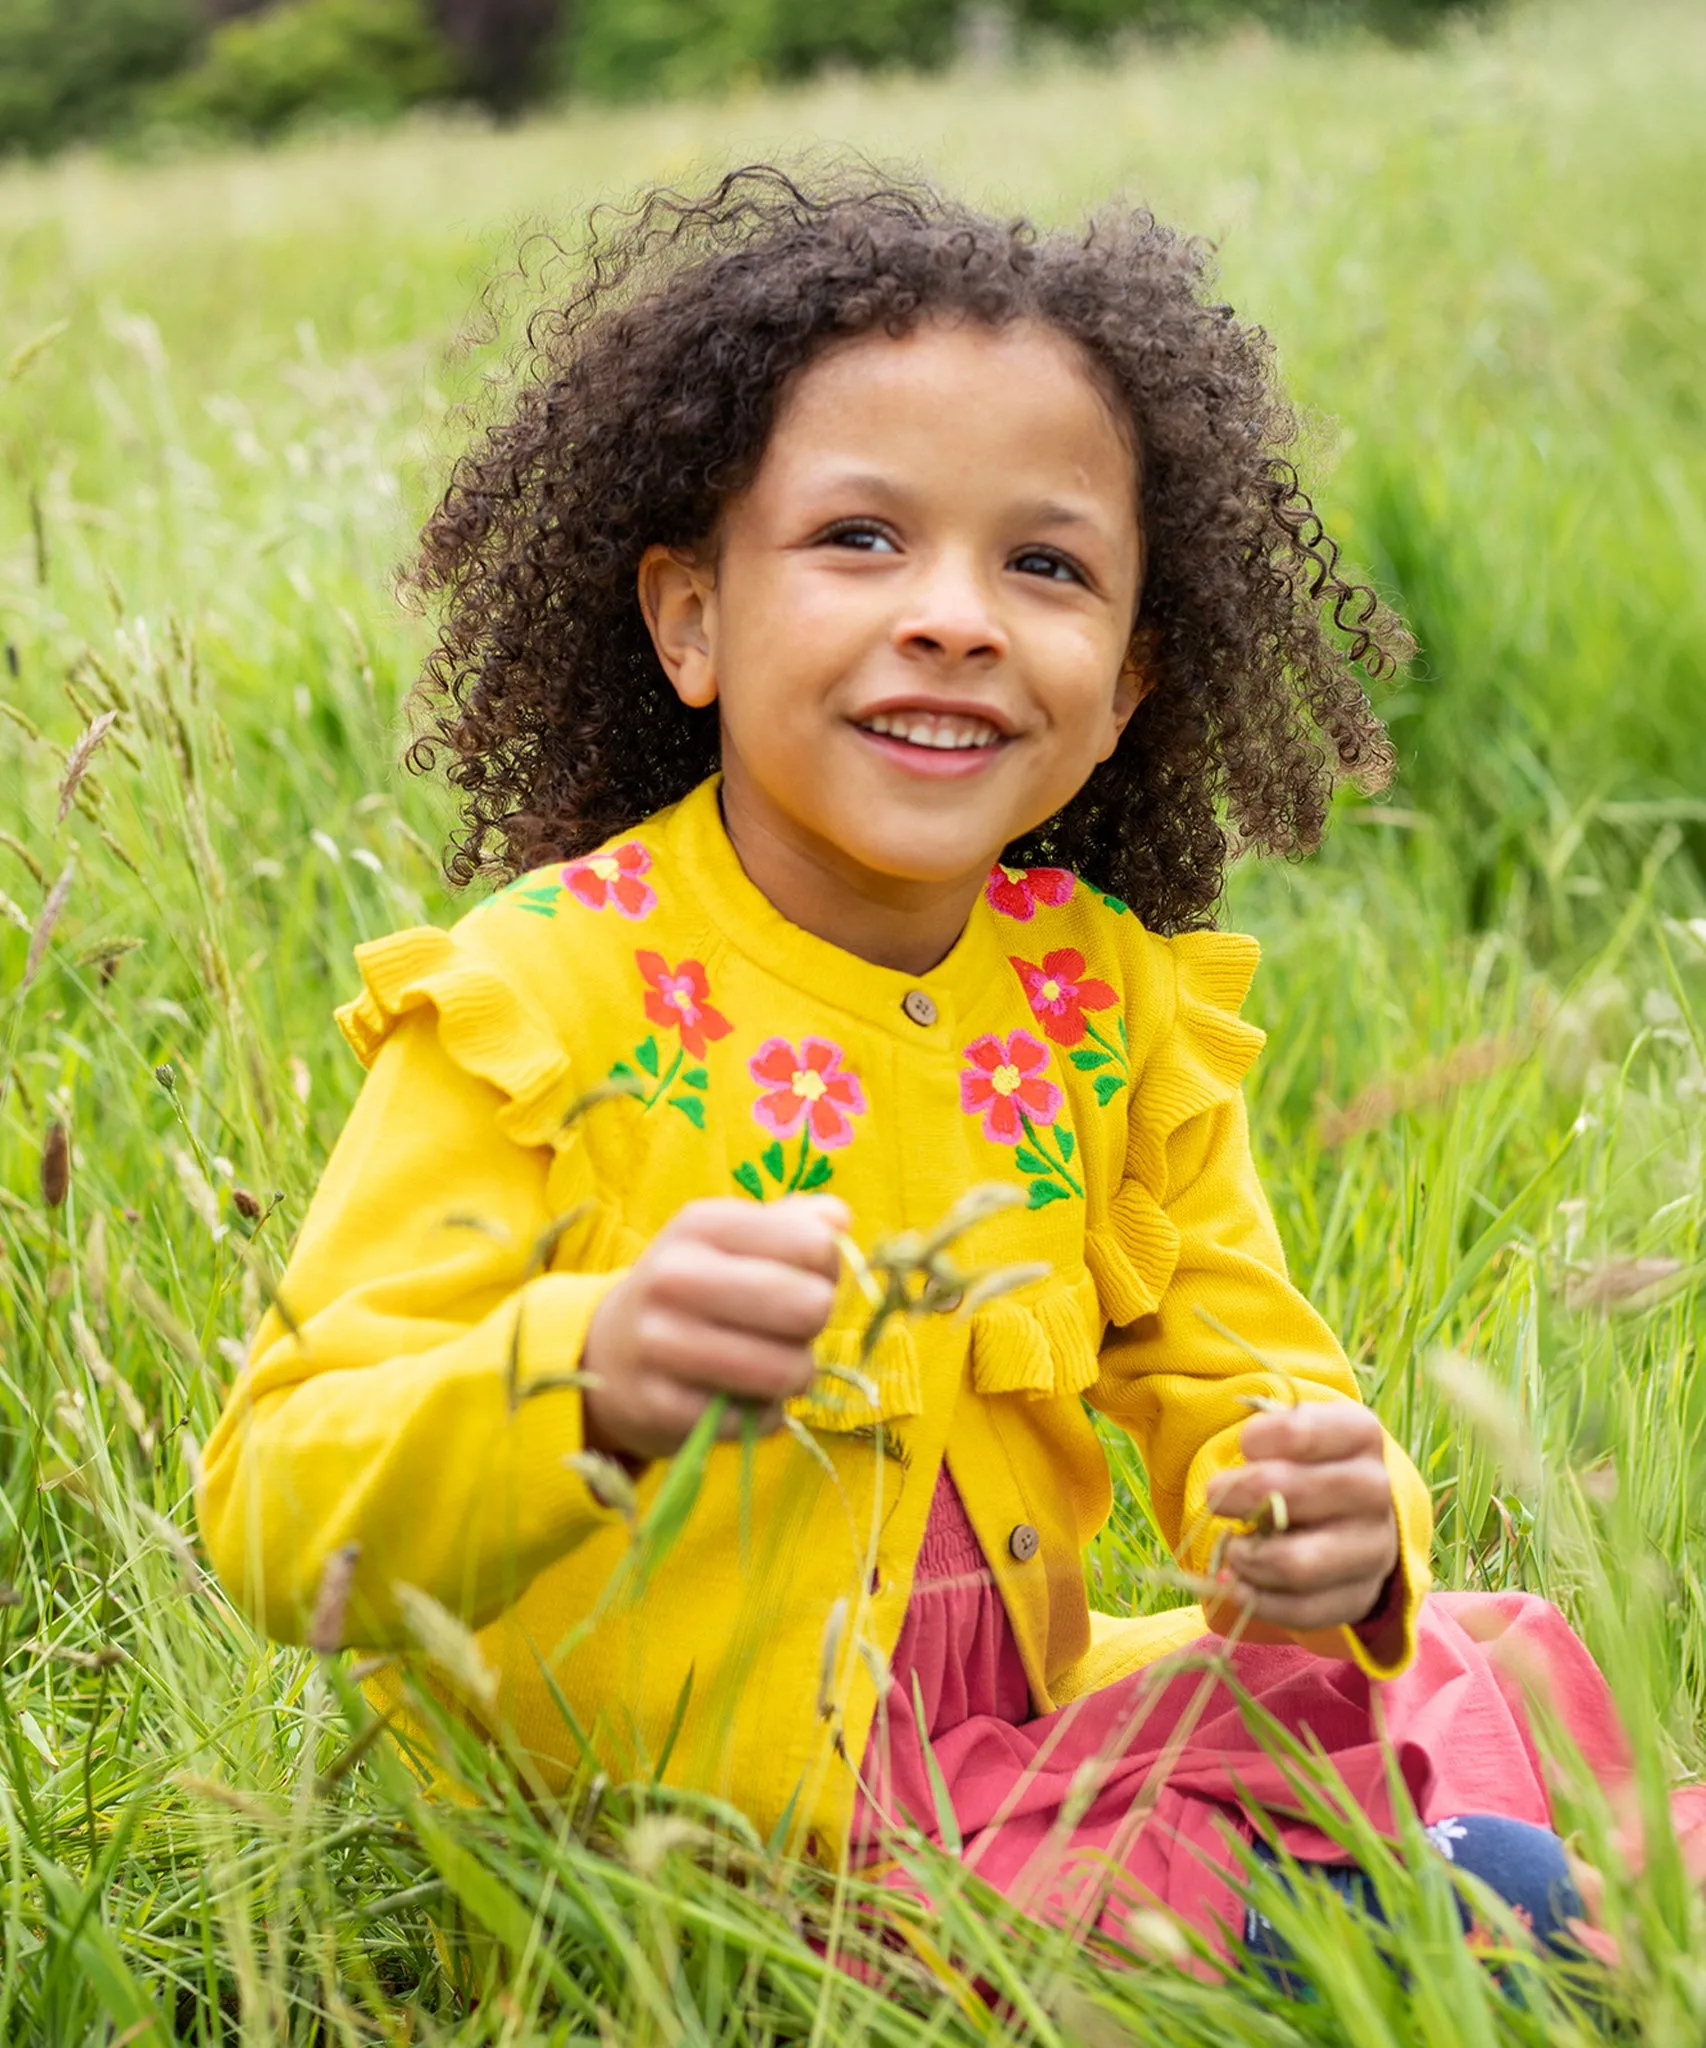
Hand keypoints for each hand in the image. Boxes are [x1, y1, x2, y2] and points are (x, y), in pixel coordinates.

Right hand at [580, 1195, 845, 1464]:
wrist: (608, 1354)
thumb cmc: (694, 1290)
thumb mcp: (732, 1241)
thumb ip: (794, 1222)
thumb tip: (839, 1221)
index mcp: (700, 1225)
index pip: (812, 1243)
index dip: (828, 1268)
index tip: (807, 1278)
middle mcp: (674, 1277)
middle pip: (808, 1305)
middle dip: (816, 1324)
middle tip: (795, 1329)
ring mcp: (660, 1343)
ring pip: (785, 1370)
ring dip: (797, 1375)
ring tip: (778, 1368)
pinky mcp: (659, 1405)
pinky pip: (755, 1419)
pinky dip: (765, 1415)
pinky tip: (744, 1399)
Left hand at [1204, 1404, 1398, 1634]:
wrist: (1355, 1511)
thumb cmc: (1309, 1462)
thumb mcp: (1294, 1432)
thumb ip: (1261, 1437)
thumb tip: (1222, 1481)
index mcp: (1360, 1434)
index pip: (1296, 1431)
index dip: (1255, 1439)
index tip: (1245, 1446)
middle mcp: (1375, 1490)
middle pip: (1287, 1494)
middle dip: (1236, 1496)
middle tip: (1216, 1497)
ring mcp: (1374, 1548)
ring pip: (1295, 1564)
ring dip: (1246, 1558)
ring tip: (1232, 1547)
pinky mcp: (1361, 1596)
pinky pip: (1301, 1611)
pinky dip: (1258, 1600)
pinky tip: (1239, 1583)